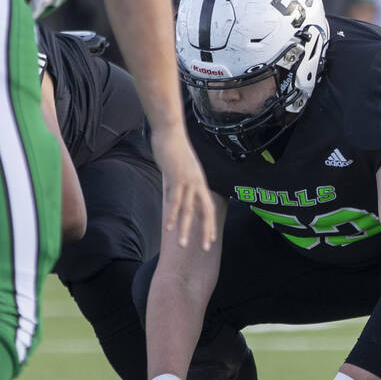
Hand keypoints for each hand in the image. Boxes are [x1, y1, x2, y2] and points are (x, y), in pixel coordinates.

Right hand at [150, 127, 215, 249]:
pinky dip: (172, 214)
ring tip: (182, 244)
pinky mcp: (176, 177)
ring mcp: (187, 181)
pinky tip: (169, 226)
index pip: (208, 208)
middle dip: (204, 231)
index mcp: (200, 183)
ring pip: (187, 210)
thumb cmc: (174, 148)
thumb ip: (181, 182)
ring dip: (185, 228)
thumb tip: (177, 193)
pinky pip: (174, 199)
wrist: (171, 131)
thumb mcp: (181, 168)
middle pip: (204, 212)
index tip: (210, 240)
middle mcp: (197, 184)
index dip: (210, 224)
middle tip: (205, 248)